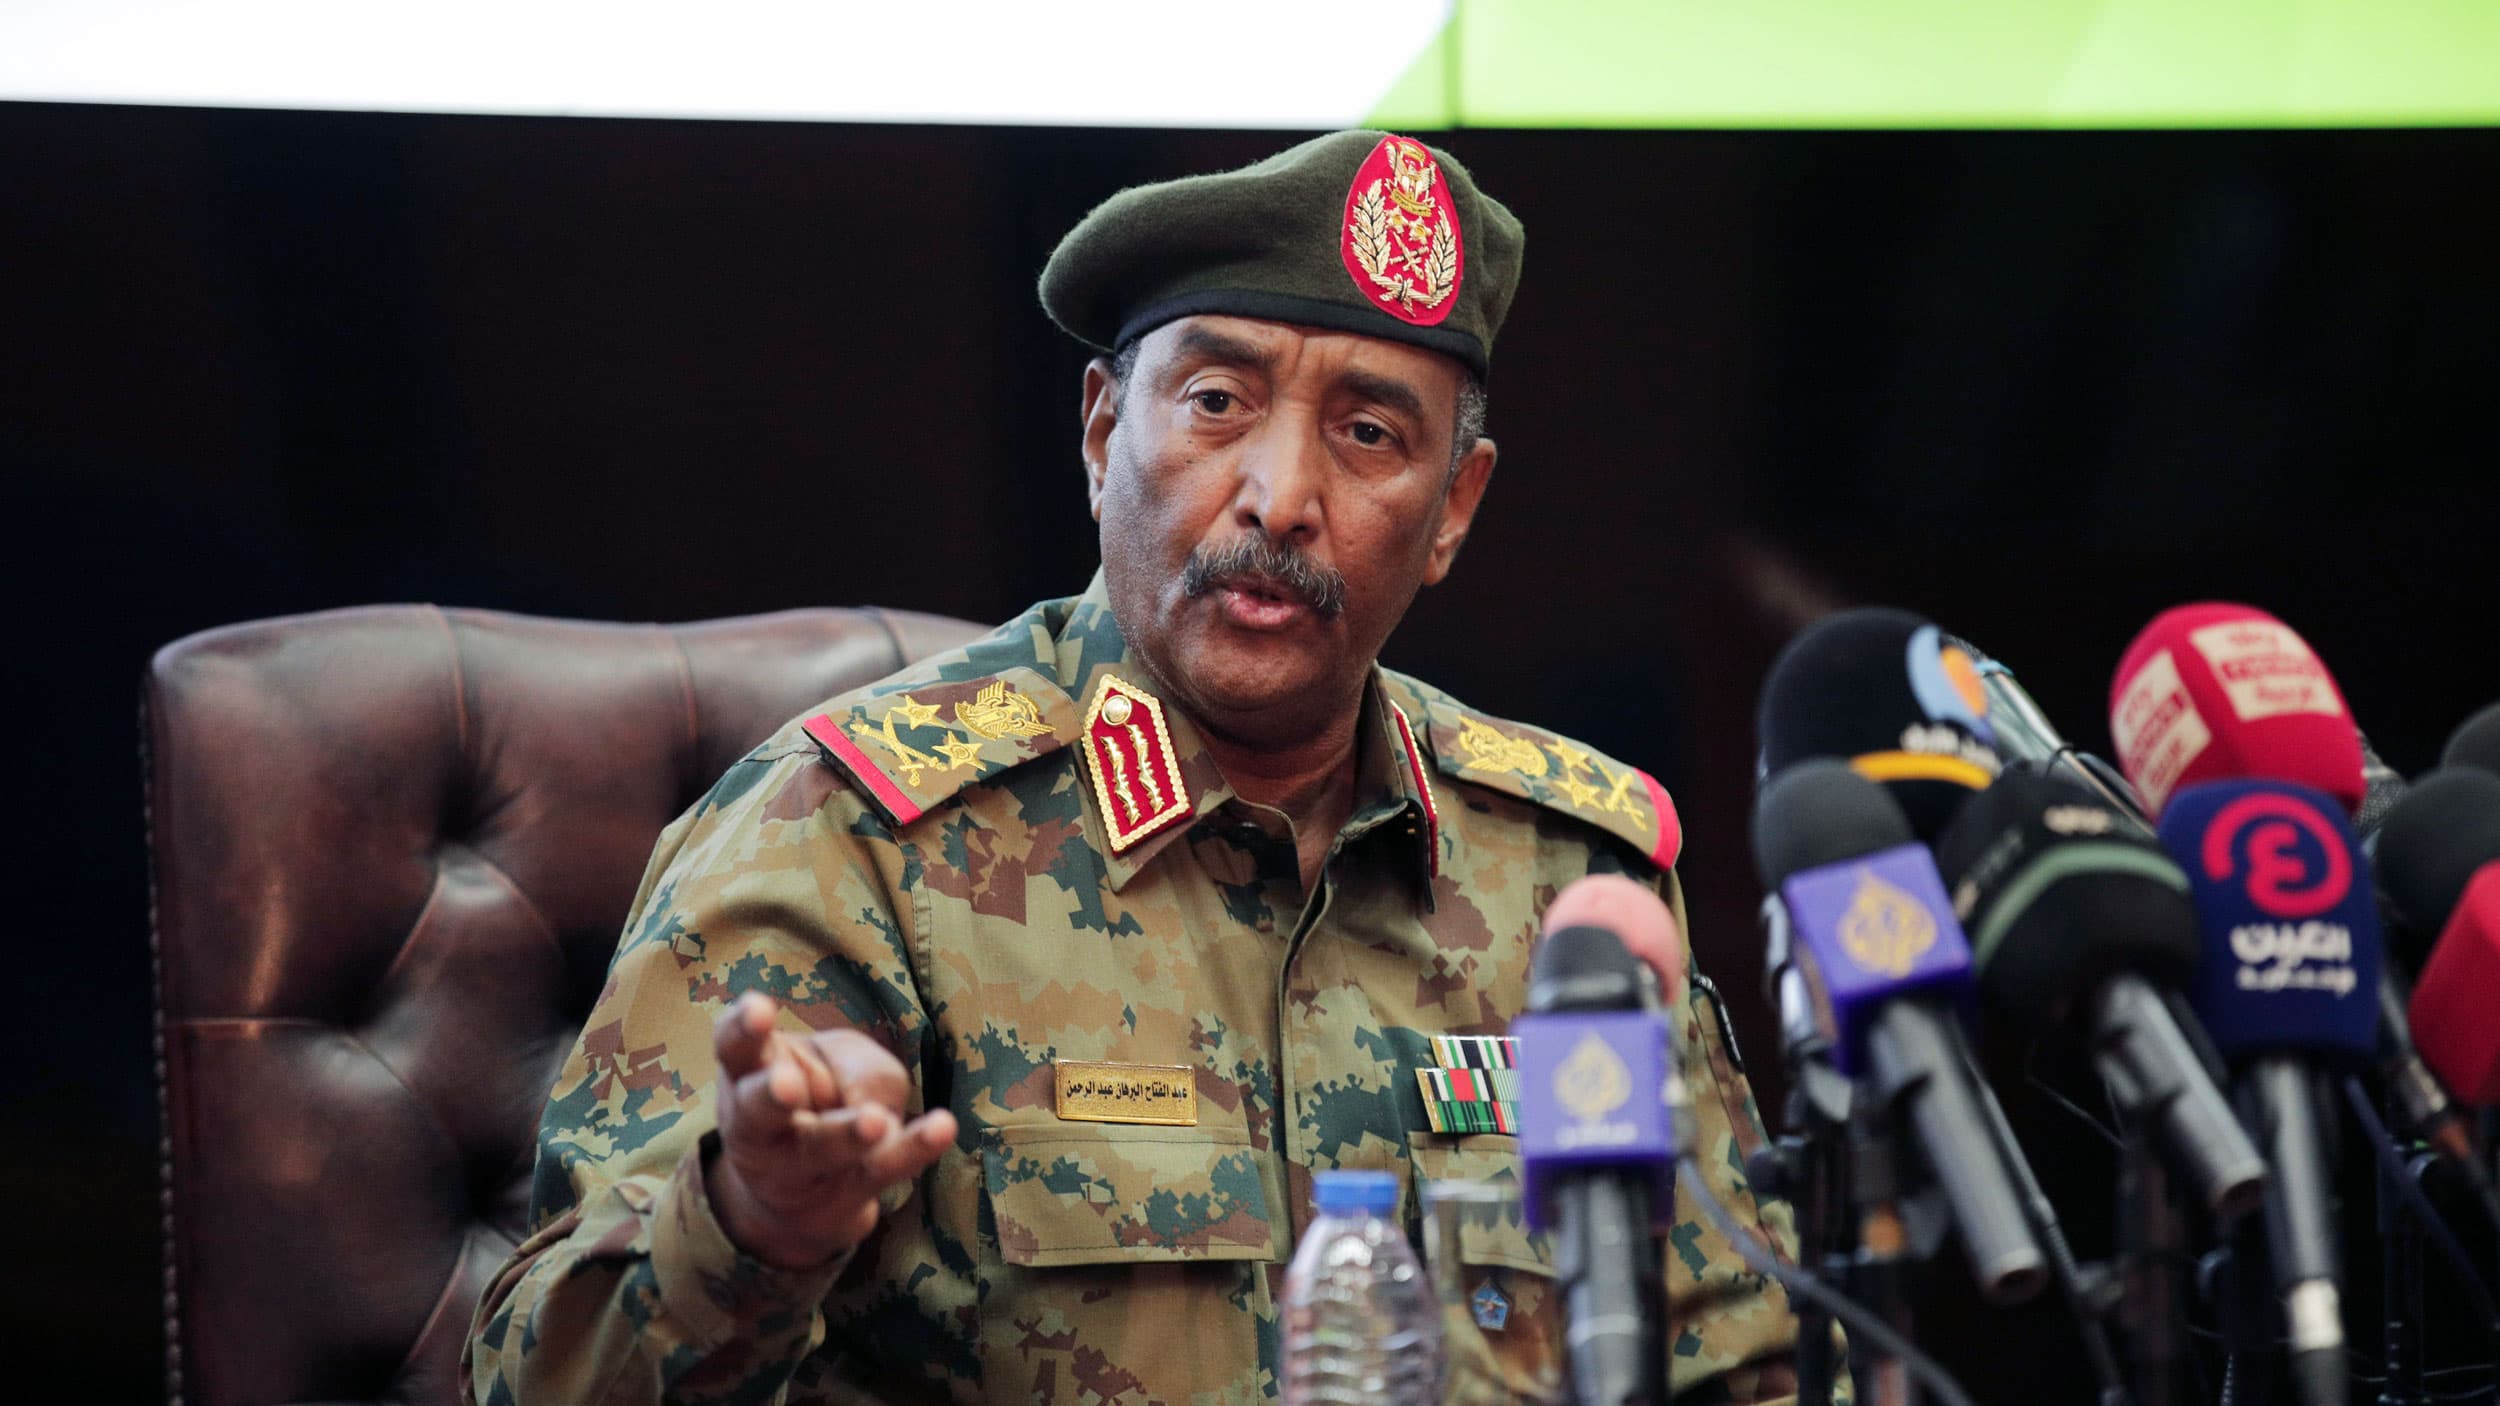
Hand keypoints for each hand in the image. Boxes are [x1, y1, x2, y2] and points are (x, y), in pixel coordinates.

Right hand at [706, 992, 957, 1269]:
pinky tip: (942, 1129)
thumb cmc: (819, 1091)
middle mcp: (758, 1123)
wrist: (800, 1191)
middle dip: (772, 1095)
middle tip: (788, 1085)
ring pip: (819, 1149)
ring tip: (874, 1122)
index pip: (733, 1045)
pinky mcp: (843, 1194)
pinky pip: (880, 1170)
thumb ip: (852, 1064)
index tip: (758, 1009)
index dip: (741, 1028)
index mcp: (747, 1071)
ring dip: (845, 1134)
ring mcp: (795, 1166)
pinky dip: (912, 1149)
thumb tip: (870, 1105)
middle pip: (758, 1109)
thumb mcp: (835, 1058)